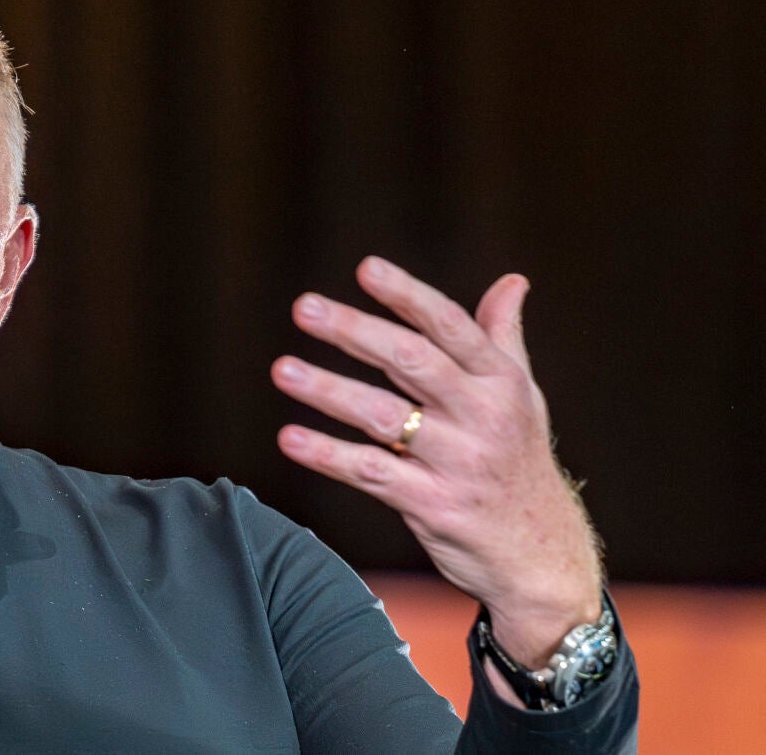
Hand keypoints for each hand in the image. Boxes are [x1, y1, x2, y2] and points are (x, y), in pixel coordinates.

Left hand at [270, 256, 601, 669]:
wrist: (541, 557)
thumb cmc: (519, 463)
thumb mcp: (524, 399)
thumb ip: (503, 339)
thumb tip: (512, 281)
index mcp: (502, 383)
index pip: (451, 328)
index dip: (408, 296)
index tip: (366, 268)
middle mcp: (484, 417)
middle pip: (411, 362)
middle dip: (354, 331)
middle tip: (304, 307)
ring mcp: (459, 463)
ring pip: (384, 417)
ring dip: (329, 391)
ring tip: (283, 369)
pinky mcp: (433, 505)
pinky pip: (371, 473)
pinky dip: (328, 455)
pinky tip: (290, 438)